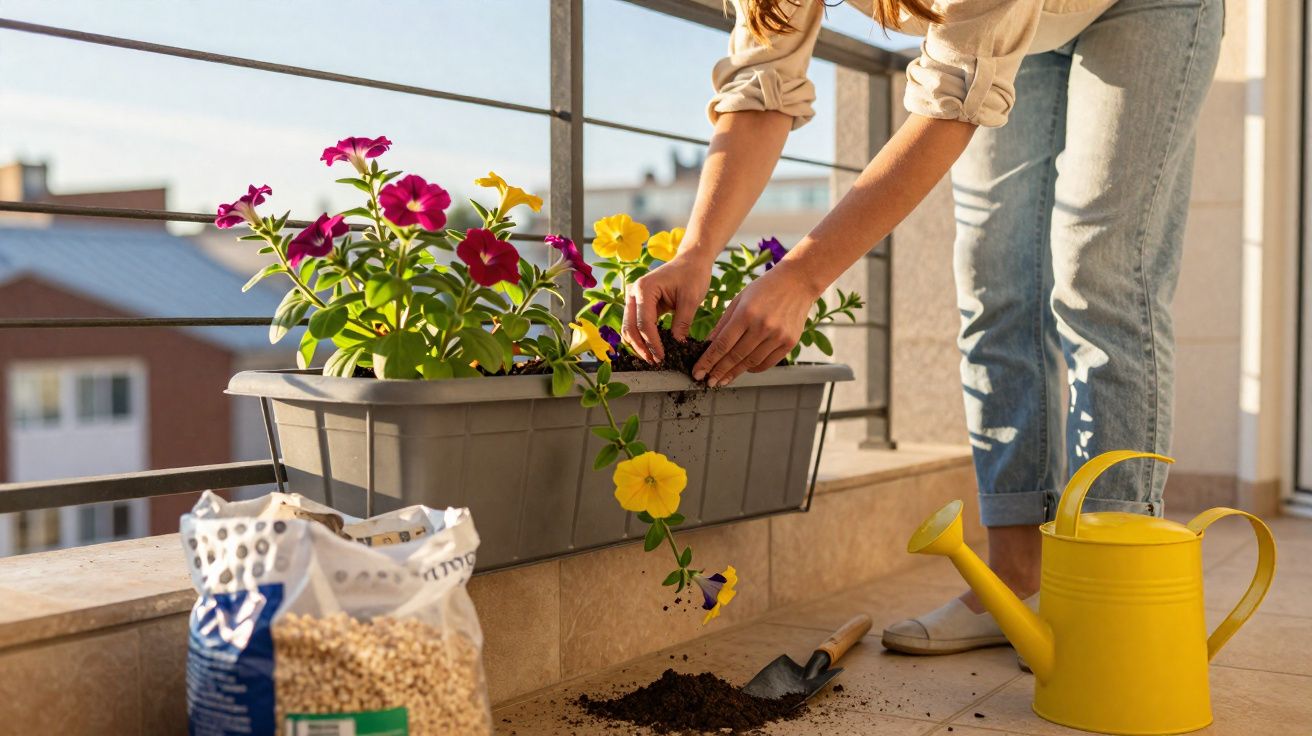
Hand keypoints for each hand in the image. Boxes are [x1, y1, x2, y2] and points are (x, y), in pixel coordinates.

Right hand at [622, 253, 713, 362]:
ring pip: (629, 328)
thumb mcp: (691, 299)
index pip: (644, 323)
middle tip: (656, 363)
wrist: (691, 261)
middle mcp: (633, 293)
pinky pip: (636, 325)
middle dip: (641, 348)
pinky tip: (653, 348)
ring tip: (653, 359)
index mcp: (644, 289)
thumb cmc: (692, 275)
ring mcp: (633, 299)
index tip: (662, 358)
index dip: (652, 343)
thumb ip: (682, 324)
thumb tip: (678, 347)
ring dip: (638, 345)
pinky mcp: (639, 304)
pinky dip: (642, 338)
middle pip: (630, 328)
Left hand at [692, 264, 818, 386]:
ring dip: (735, 373)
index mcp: (746, 313)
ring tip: (723, 380)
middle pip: (735, 356)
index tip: (698, 372)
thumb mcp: (738, 300)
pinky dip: (753, 368)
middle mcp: (762, 326)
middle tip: (708, 382)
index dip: (708, 361)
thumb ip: (723, 324)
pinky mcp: (789, 342)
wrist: (797, 282)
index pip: (722, 344)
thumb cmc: (764, 289)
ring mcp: (778, 336)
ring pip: (751, 362)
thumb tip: (707, 346)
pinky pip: (767, 362)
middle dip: (719, 372)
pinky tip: (743, 370)